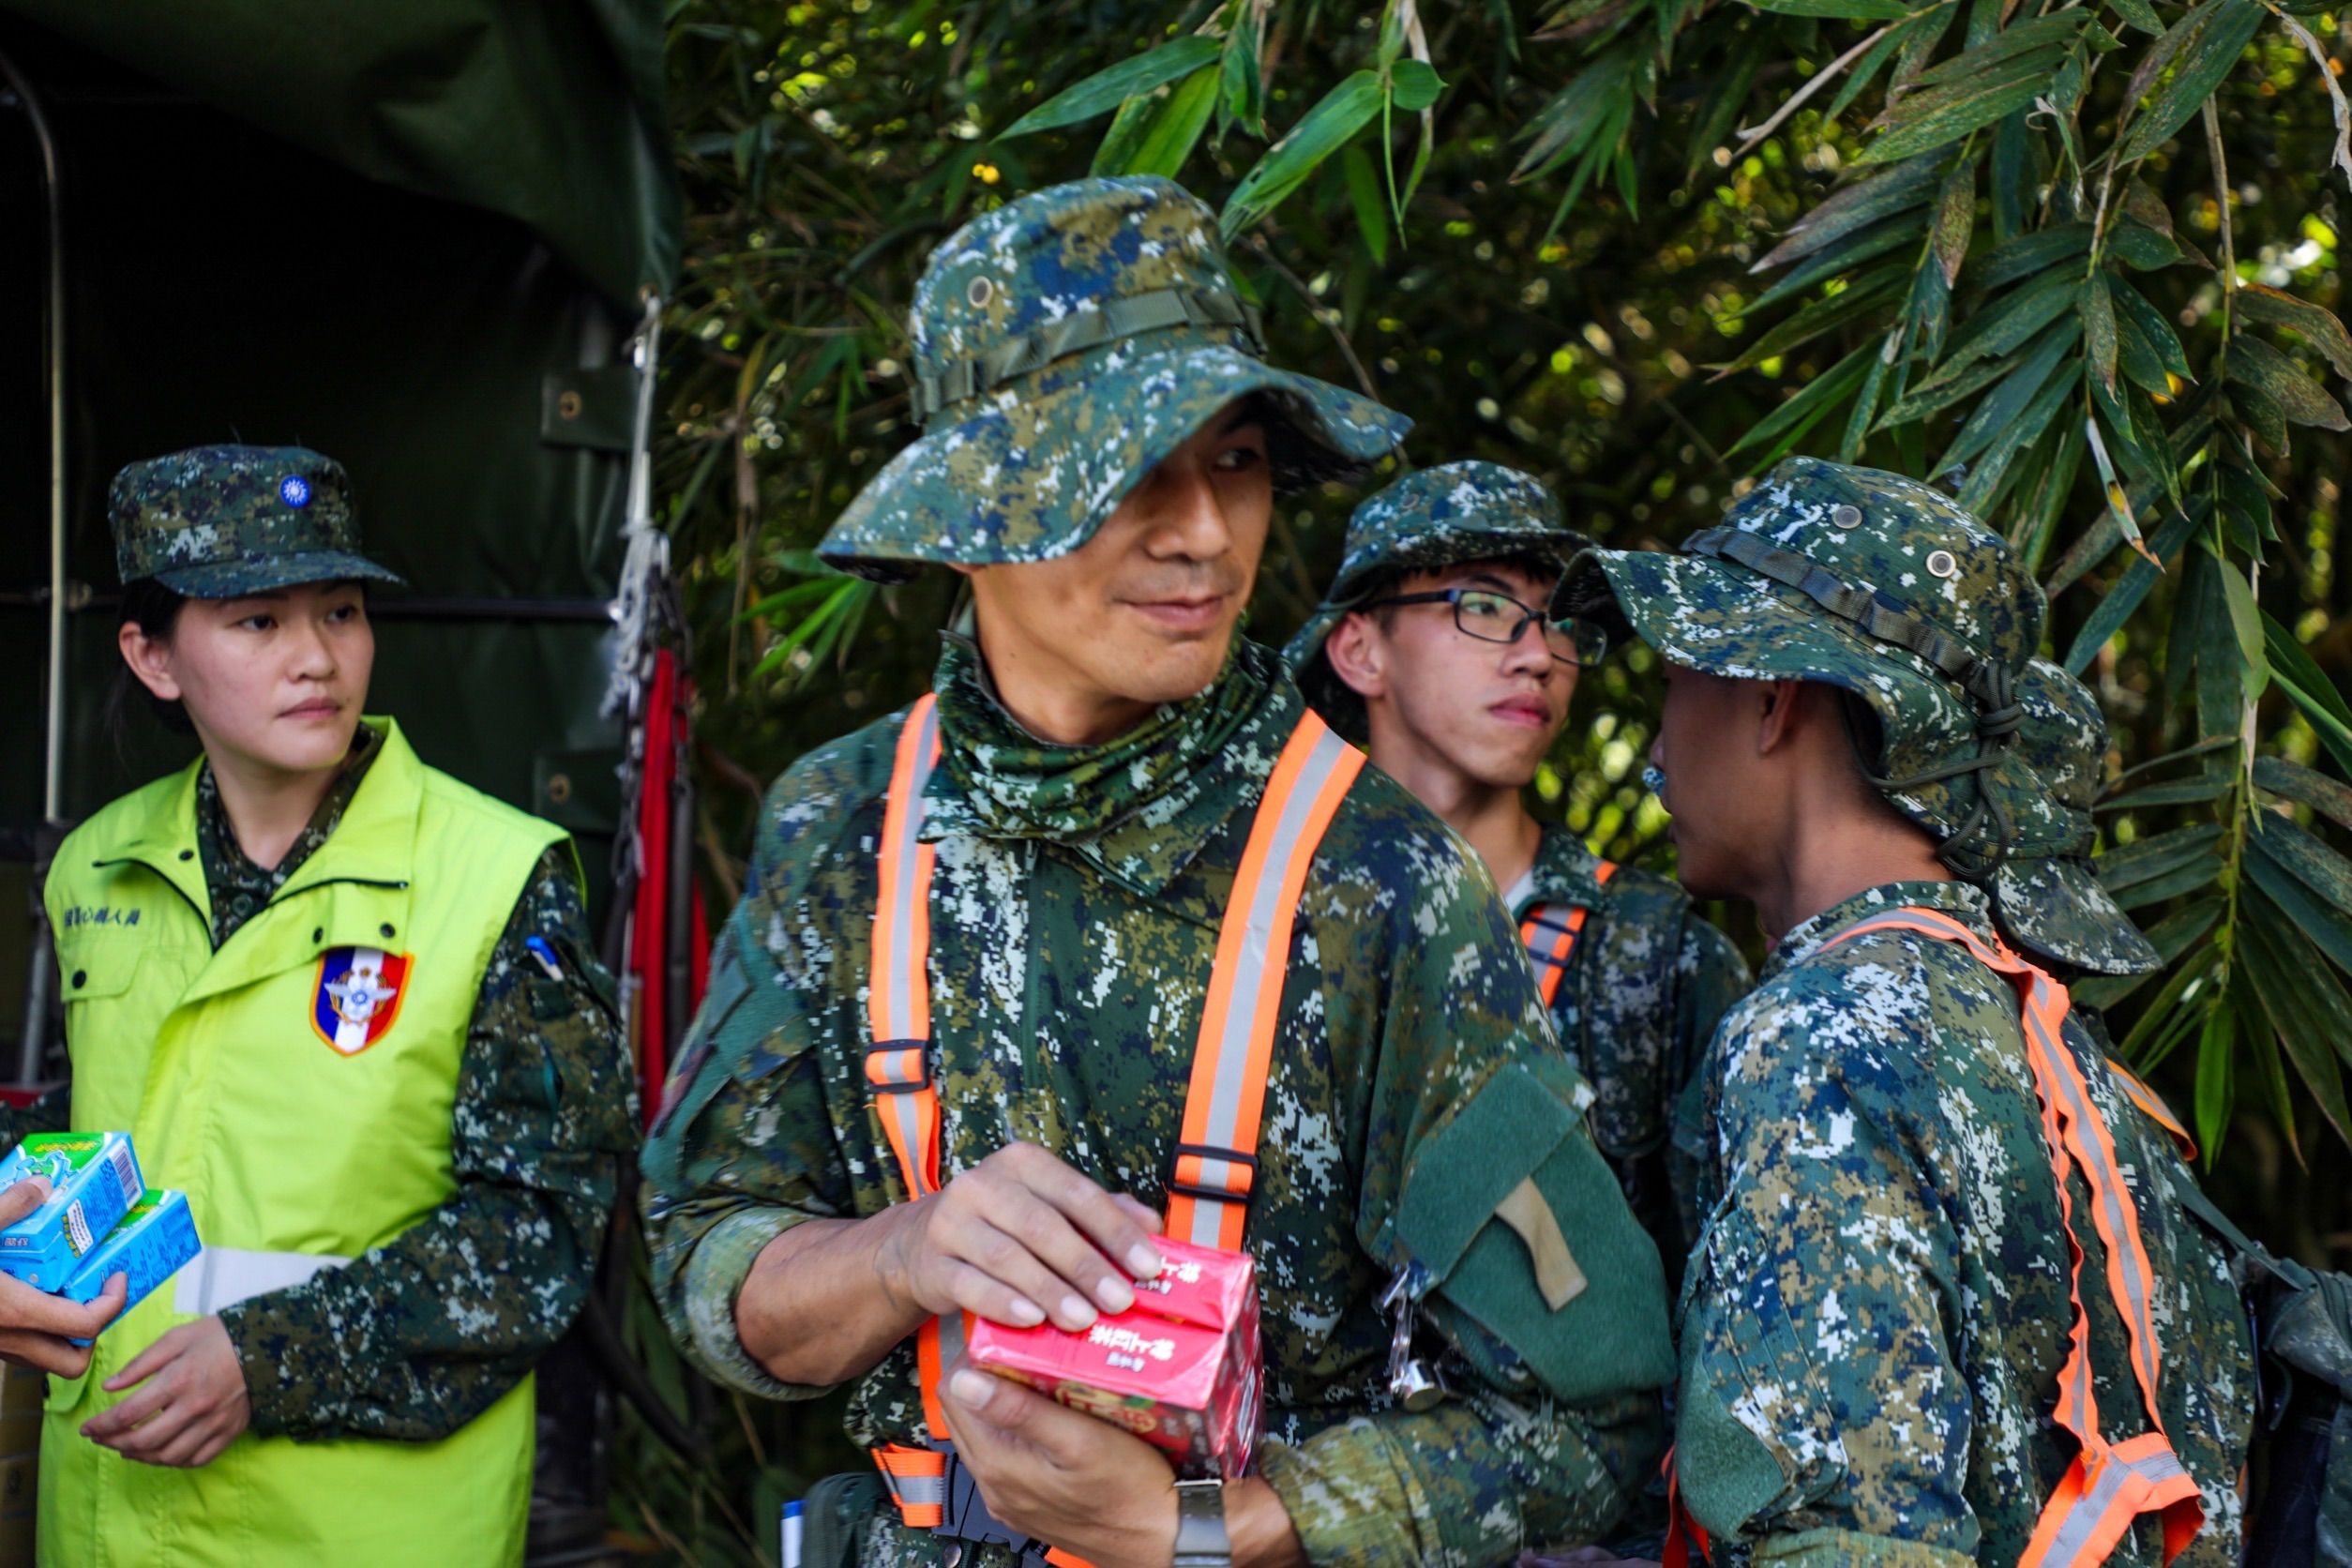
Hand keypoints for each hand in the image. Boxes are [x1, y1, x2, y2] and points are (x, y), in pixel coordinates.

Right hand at [0, 1177, 128, 1375]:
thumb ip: (9, 1206)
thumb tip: (41, 1185)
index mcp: (15, 1312)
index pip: (88, 1325)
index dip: (115, 1302)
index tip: (117, 1276)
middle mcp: (6, 1342)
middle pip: (74, 1363)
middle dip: (94, 1335)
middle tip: (93, 1295)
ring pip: (42, 1361)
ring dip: (62, 1336)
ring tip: (62, 1293)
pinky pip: (15, 1352)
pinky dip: (31, 1332)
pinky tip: (23, 1294)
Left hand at [83, 1316, 250, 1466]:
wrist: (270, 1343)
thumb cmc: (219, 1336)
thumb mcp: (177, 1338)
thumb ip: (141, 1363)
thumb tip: (109, 1387)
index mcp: (178, 1381)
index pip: (127, 1414)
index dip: (100, 1425)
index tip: (87, 1428)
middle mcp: (194, 1408)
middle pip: (143, 1441)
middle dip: (114, 1444)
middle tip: (102, 1440)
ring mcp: (213, 1424)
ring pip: (167, 1456)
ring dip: (140, 1457)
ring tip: (127, 1449)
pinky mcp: (229, 1432)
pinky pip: (196, 1459)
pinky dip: (173, 1462)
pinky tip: (161, 1453)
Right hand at [877, 1140, 1163, 1331]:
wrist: (922, 1244)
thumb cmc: (1002, 1226)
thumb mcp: (1050, 1208)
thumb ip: (1100, 1213)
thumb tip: (1153, 1225)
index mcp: (1022, 1163)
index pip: (1078, 1194)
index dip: (1117, 1232)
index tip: (1149, 1268)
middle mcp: (983, 1183)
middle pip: (1043, 1226)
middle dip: (1086, 1267)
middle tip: (1120, 1302)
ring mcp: (951, 1221)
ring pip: (1007, 1257)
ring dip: (1049, 1290)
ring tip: (1082, 1319)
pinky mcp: (932, 1262)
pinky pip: (969, 1285)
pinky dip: (1003, 1304)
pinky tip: (1031, 1320)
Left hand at [942, 1364, 1179, 1567]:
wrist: (1160, 1539)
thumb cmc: (1129, 1492)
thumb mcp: (1079, 1439)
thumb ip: (1020, 1410)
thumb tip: (966, 1379)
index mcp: (998, 1465)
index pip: (954, 1394)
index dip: (973, 1356)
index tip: (1005, 1335)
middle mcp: (995, 1485)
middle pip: (966, 1412)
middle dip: (987, 1374)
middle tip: (1025, 1349)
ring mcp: (1012, 1497)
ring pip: (987, 1431)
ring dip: (1005, 1399)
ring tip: (1043, 1374)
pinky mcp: (1031, 1502)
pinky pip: (1010, 1454)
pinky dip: (1021, 1427)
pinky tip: (1055, 1413)